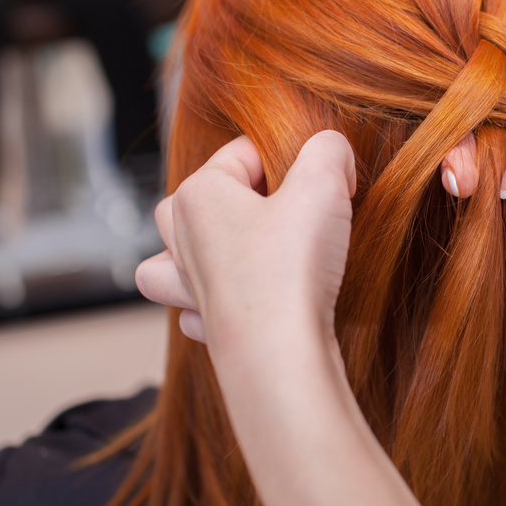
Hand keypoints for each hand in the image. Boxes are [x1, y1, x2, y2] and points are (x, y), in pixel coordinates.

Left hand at [135, 131, 356, 344]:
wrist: (282, 355)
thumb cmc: (292, 267)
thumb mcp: (324, 185)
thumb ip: (329, 151)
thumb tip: (332, 152)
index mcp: (198, 194)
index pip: (244, 152)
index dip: (293, 160)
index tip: (324, 182)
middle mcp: (180, 238)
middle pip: (201, 198)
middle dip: (243, 197)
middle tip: (288, 210)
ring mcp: (186, 287)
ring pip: (173, 256)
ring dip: (203, 250)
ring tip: (244, 252)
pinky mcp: (206, 326)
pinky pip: (195, 306)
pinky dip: (213, 303)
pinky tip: (246, 302)